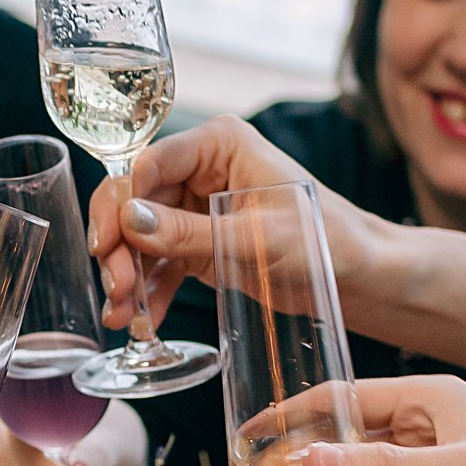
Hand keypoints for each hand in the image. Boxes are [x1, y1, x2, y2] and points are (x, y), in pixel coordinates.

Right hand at [85, 116, 384, 329]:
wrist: (358, 278)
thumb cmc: (325, 242)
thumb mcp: (254, 238)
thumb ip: (189, 232)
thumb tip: (131, 221)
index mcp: (219, 145)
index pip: (148, 164)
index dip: (120, 204)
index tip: (108, 245)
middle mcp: (202, 168)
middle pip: (136, 202)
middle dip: (120, 247)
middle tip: (116, 289)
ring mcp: (198, 206)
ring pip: (141, 235)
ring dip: (129, 275)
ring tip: (123, 316)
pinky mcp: (200, 242)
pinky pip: (161, 262)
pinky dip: (150, 290)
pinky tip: (141, 321)